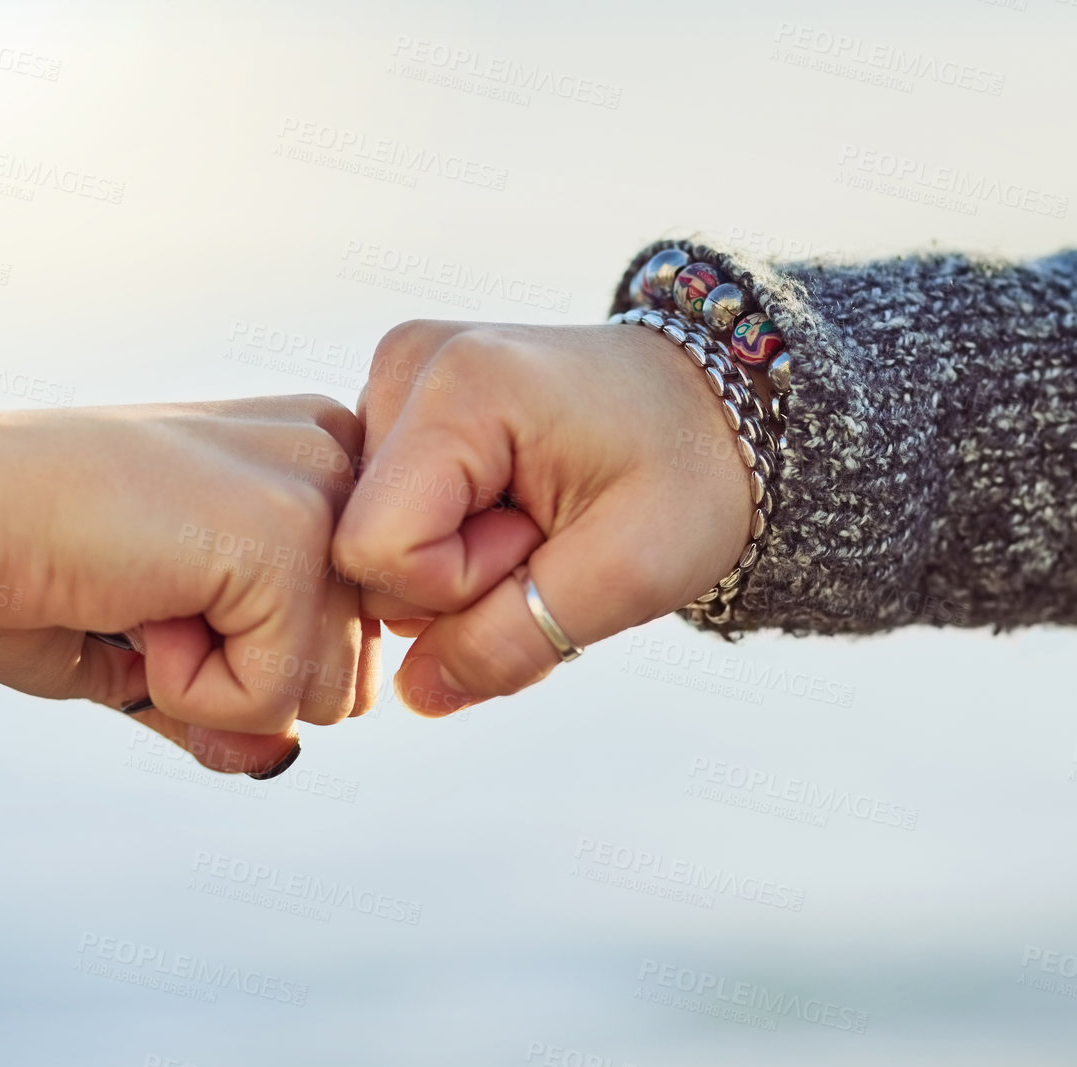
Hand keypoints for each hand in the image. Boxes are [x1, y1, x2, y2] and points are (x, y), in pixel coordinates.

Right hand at [0, 393, 377, 775]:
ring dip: (211, 684)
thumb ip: (234, 697)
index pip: (347, 634)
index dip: (249, 658)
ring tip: (138, 590)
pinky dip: (187, 690)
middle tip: (142, 594)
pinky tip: (134, 600)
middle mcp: (333, 459)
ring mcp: (318, 493)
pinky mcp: (288, 539)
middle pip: (350, 671)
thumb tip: (277, 758)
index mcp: (310, 460)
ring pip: (326, 695)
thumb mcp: (155, 636)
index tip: (158, 587)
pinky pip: (274, 700)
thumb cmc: (23, 558)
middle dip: (240, 680)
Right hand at [330, 321, 755, 715]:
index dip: (456, 584)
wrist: (713, 410)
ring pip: (368, 535)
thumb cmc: (687, 476)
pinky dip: (440, 535)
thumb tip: (412, 694)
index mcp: (459, 383)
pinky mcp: (394, 400)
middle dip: (452, 575)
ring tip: (530, 515)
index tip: (540, 541)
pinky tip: (502, 506)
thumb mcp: (627, 577)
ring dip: (448, 559)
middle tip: (542, 531)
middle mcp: (406, 362)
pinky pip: (381, 512)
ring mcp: (393, 376)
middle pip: (362, 543)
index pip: (380, 549)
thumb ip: (514, 643)